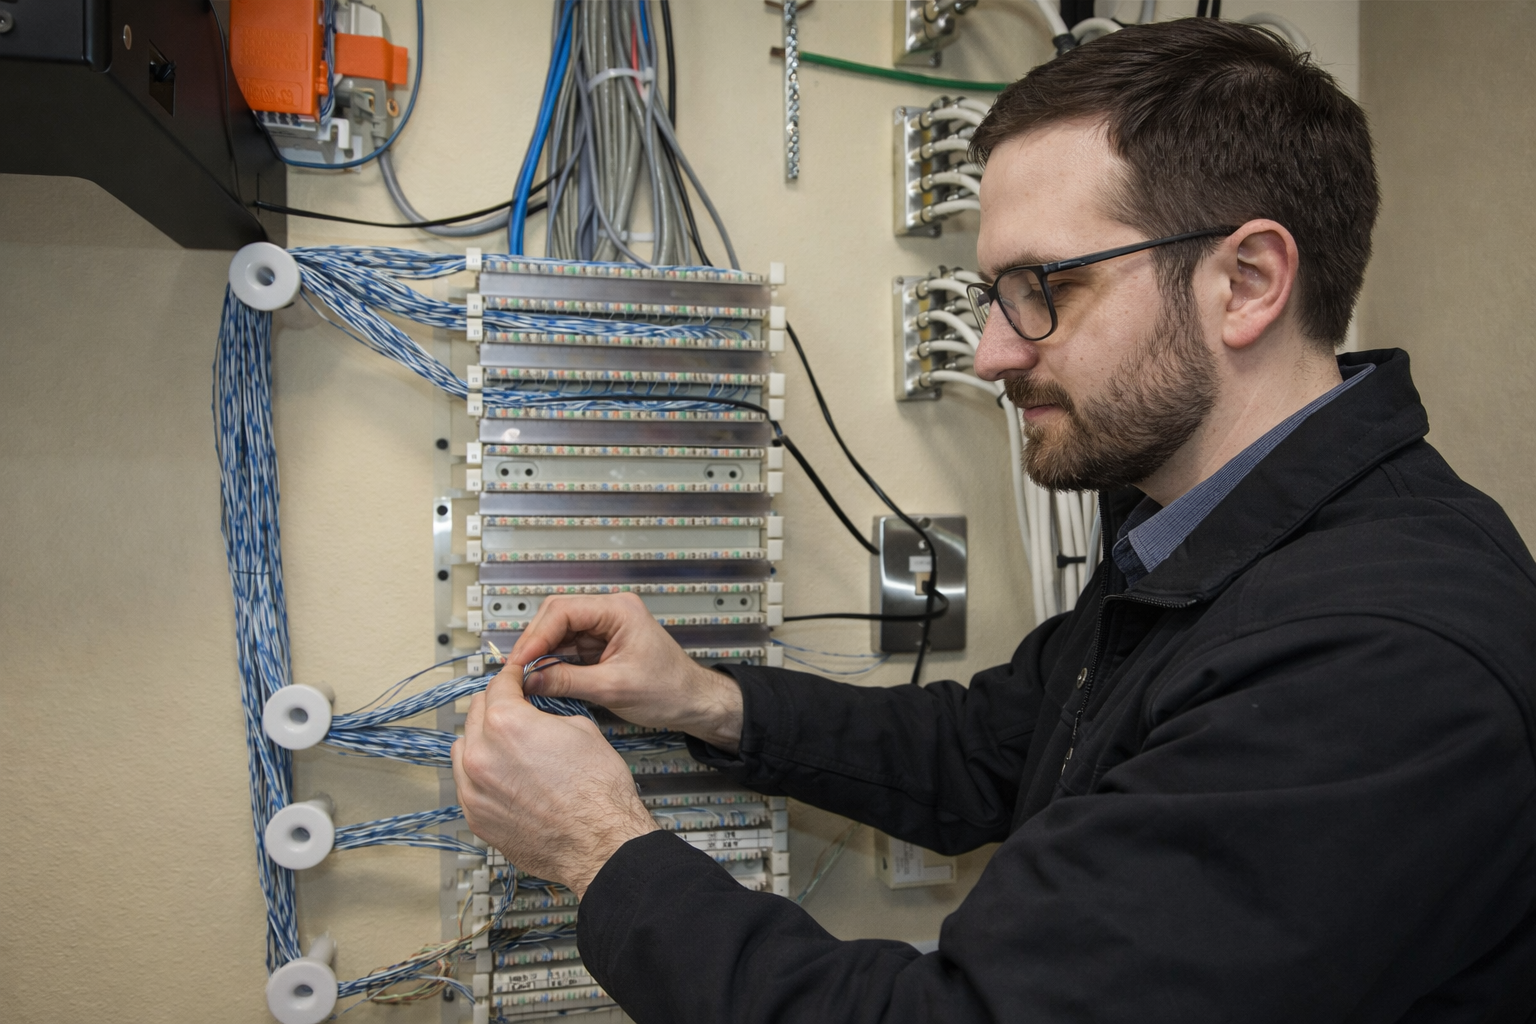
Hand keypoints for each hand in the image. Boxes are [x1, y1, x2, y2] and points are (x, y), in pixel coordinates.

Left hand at [451, 664, 657, 897]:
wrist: (601, 843)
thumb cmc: (598, 790)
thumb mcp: (581, 728)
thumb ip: (544, 715)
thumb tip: (534, 716)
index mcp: (506, 723)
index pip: (498, 685)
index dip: (512, 676)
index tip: (515, 676)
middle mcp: (481, 754)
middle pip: (475, 713)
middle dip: (496, 705)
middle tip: (514, 707)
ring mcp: (474, 789)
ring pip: (464, 748)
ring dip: (482, 739)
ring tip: (507, 744)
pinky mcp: (476, 817)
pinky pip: (468, 783)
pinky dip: (481, 773)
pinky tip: (505, 775)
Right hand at [511, 593, 744, 751]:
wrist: (692, 702)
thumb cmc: (668, 690)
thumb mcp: (613, 688)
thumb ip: (568, 681)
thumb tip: (530, 679)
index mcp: (618, 610)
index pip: (563, 611)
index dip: (536, 635)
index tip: (519, 661)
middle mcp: (610, 612)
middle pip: (557, 617)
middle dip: (535, 643)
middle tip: (517, 670)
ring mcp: (605, 627)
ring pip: (559, 633)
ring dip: (542, 654)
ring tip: (525, 677)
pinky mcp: (602, 644)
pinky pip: (569, 647)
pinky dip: (554, 662)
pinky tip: (542, 677)